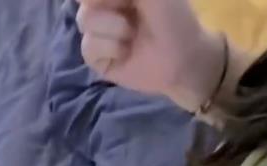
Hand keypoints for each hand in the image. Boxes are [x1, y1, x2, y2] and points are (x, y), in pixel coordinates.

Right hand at [77, 0, 223, 109]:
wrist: (182, 59)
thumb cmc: (173, 19)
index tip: (125, 1)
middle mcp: (103, 6)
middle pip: (84, 0)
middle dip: (111, 4)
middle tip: (132, 14)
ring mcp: (98, 31)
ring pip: (84, 20)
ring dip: (114, 27)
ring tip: (132, 34)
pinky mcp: (96, 58)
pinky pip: (88, 46)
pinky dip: (109, 47)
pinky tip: (125, 52)